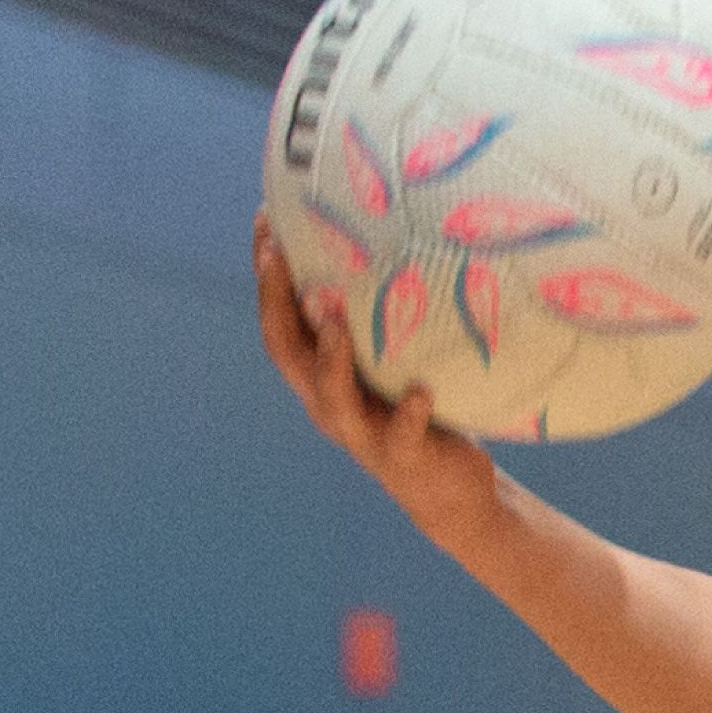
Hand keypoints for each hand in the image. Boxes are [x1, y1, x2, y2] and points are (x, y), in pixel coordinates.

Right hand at [253, 218, 490, 499]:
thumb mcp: (390, 361)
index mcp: (320, 377)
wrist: (446, 489)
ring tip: (334, 322)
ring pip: (332, 399)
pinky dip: (408, 413)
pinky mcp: (405, 456)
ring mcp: (363, 433)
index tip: (265, 223)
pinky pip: (402, 434)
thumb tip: (393, 240)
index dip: (268, 278)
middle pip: (288, 354)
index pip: (281, 323)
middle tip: (277, 255)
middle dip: (279, 304)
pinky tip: (420, 392)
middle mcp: (329, 403)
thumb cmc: (416, 408)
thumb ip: (378, 319)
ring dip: (331, 359)